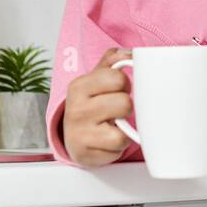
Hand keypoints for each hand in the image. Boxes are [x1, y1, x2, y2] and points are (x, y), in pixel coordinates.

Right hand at [62, 47, 135, 166]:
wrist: (73, 135)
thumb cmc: (91, 103)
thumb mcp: (97, 78)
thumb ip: (114, 60)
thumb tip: (132, 53)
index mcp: (79, 86)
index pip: (118, 78)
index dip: (125, 84)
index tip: (119, 89)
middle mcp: (76, 109)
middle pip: (124, 103)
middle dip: (126, 107)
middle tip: (116, 109)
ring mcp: (79, 134)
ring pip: (122, 130)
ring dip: (124, 128)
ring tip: (114, 125)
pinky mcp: (86, 154)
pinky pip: (118, 148)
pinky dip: (119, 145)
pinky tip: (109, 140)